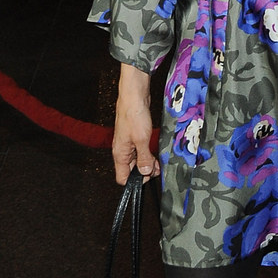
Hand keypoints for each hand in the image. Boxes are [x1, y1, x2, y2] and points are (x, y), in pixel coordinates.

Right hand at [113, 65, 158, 183]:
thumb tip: (145, 172)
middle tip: (157, 167)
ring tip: (158, 160)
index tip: (148, 176)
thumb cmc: (133, 115)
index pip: (122, 178)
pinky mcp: (134, 136)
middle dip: (145, 171)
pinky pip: (140, 151)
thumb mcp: (141, 139)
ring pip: (137, 161)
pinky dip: (147, 153)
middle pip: (131, 170)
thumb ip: (143, 158)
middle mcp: (122, 151)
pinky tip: (155, 150)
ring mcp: (128, 144)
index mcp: (120, 154)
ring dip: (147, 162)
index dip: (136, 181)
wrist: (134, 96)